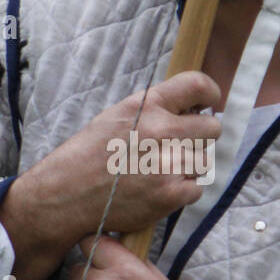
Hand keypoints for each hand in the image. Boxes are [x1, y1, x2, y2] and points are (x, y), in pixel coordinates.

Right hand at [47, 70, 222, 238]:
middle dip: (200, 137)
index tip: (210, 103)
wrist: (67, 193)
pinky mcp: (171, 194)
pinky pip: (197, 188)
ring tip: (160, 172)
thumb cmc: (90, 154)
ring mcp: (169, 163)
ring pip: (204, 160)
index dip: (211, 94)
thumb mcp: (118, 115)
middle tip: (178, 147)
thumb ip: (155, 109)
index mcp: (148, 105)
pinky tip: (157, 190)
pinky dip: (181, 192)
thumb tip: (191, 108)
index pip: (198, 85)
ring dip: (189, 167)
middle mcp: (161, 130)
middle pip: (212, 127)